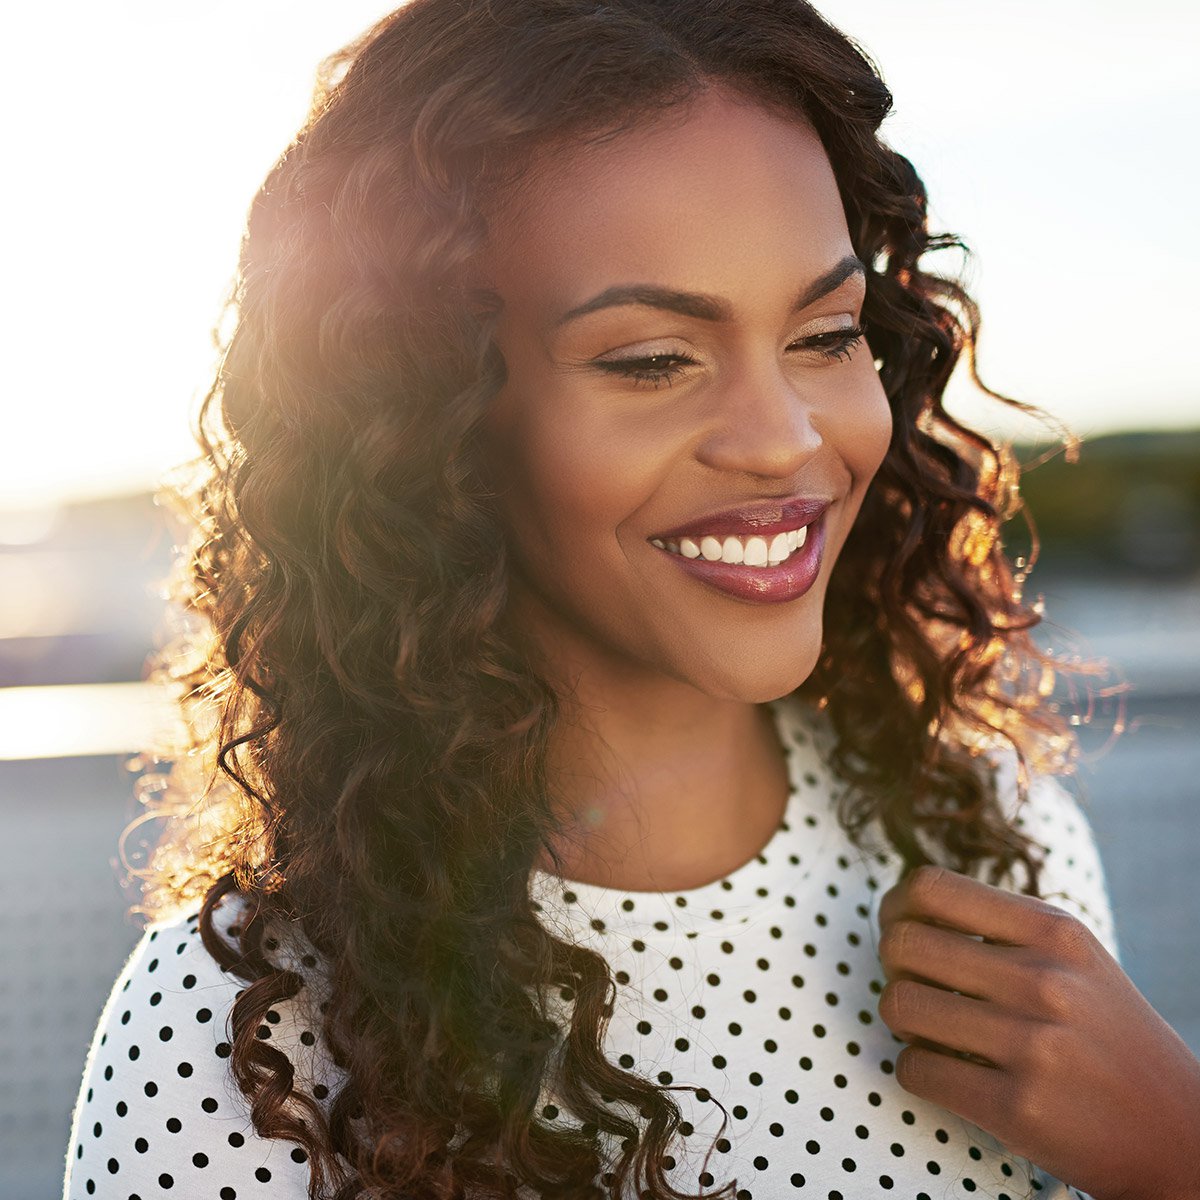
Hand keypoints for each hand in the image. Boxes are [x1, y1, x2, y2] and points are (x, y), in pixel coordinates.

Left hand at [875, 864, 1199, 1199]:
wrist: (1179, 1135)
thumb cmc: (1105, 1036)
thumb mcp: (1073, 959)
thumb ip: (1002, 925)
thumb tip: (903, 902)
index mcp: (1054, 930)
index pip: (930, 886)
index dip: (896, 907)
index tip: (901, 929)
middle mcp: (1045, 979)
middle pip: (903, 944)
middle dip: (894, 967)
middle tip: (916, 986)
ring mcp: (1033, 1044)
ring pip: (899, 1005)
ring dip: (901, 1022)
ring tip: (932, 1032)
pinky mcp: (1018, 1107)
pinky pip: (914, 1069)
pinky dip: (916, 1072)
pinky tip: (949, 1074)